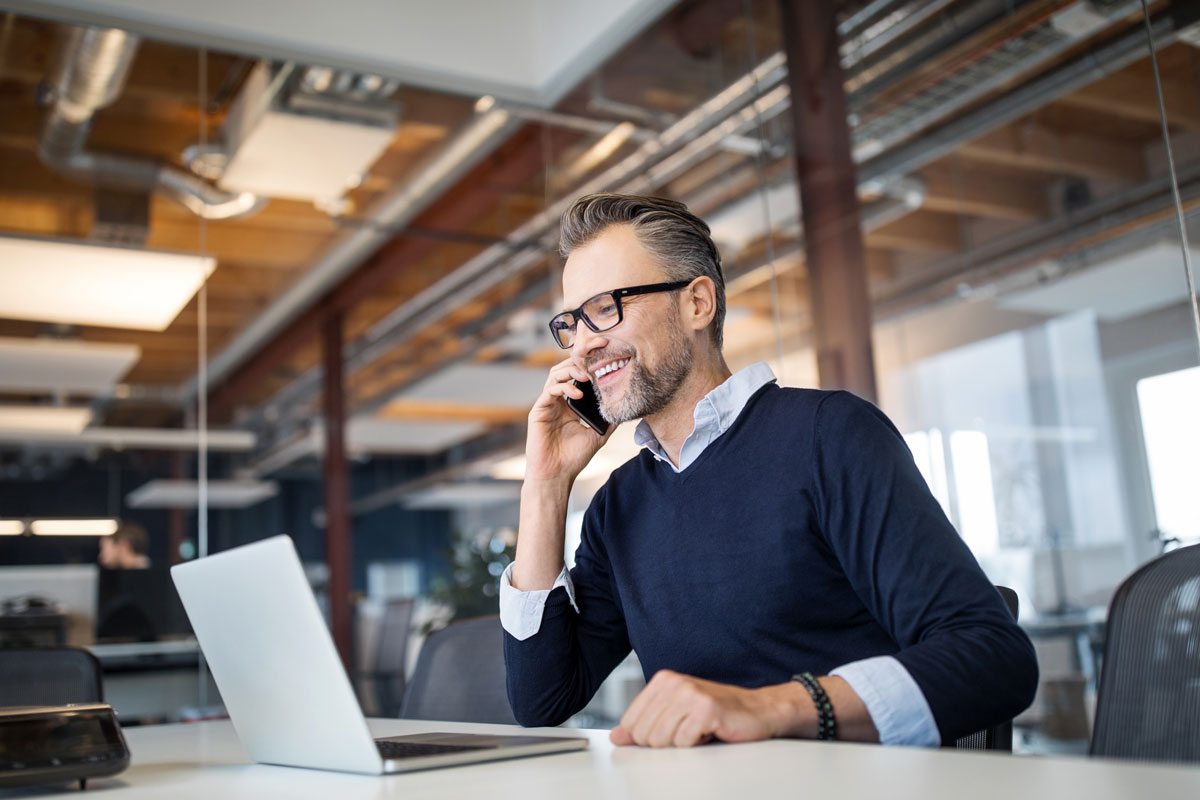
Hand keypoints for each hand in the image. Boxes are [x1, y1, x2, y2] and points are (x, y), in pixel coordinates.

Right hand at [524, 358, 612, 484]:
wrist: (557, 475)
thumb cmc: (574, 458)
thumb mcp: (598, 435)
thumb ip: (609, 420)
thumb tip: (625, 408)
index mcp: (569, 405)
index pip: (577, 377)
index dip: (588, 366)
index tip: (604, 360)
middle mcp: (557, 401)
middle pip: (564, 369)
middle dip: (579, 361)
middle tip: (595, 360)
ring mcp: (547, 405)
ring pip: (555, 375)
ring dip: (571, 371)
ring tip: (587, 375)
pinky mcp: (538, 411)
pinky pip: (549, 391)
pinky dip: (563, 387)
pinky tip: (578, 394)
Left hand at [610, 670, 788, 747]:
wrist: (757, 711)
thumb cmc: (716, 714)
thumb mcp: (674, 716)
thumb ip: (643, 725)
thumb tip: (617, 736)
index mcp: (662, 680)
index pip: (630, 722)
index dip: (647, 736)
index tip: (670, 730)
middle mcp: (673, 682)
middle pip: (643, 734)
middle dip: (665, 742)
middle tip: (688, 730)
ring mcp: (690, 694)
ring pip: (660, 740)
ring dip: (681, 743)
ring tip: (698, 730)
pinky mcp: (706, 709)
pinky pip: (683, 742)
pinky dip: (697, 744)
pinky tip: (710, 731)